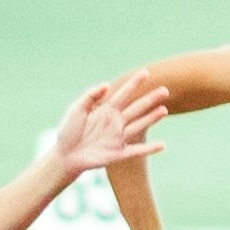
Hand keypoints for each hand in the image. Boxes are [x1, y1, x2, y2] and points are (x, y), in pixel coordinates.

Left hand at [50, 72, 170, 176]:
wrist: (65, 156)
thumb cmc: (68, 131)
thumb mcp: (76, 110)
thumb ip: (90, 97)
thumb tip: (106, 84)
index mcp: (105, 110)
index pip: (123, 94)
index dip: (134, 83)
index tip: (146, 73)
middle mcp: (115, 122)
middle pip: (136, 108)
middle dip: (150, 99)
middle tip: (165, 90)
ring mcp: (118, 138)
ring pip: (139, 126)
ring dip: (152, 118)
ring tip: (164, 110)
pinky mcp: (118, 153)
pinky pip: (137, 150)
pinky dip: (150, 149)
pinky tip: (163, 145)